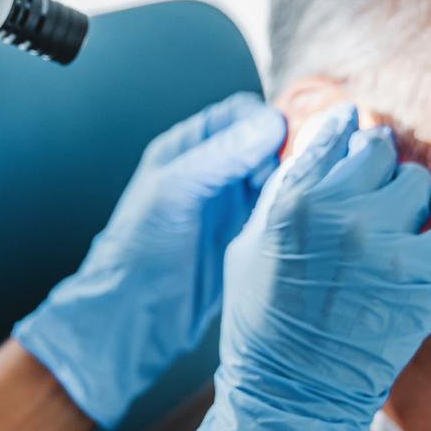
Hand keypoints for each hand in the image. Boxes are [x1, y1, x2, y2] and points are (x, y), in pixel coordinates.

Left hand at [12, 92, 286, 426]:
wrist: (135, 316)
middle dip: (286, 151)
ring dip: (291, 181)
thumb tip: (268, 124)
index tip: (286, 141)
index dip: (267, 122)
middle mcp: (212, 171)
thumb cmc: (138, 251)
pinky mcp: (245, 236)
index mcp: (188, 148)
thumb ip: (220, 156)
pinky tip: (295, 220)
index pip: (239, 114)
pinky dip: (291, 210)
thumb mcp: (174, 193)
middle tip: (294, 174)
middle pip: (265, 143)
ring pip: (276, 176)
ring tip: (296, 197)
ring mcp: (230, 204)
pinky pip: (278, 211)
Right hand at [189, 103, 430, 430]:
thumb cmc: (263, 321)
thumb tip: (316, 147)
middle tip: (371, 186)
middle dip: (373, 163)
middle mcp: (338, 210)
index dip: (343, 129)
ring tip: (396, 217)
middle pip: (377, 149)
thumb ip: (283, 190)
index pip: (331, 132)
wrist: (295, 391)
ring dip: (407, 193)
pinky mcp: (425, 271)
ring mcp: (385, 240)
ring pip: (415, 178)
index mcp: (290, 199)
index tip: (351, 131)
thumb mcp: (249, 242)